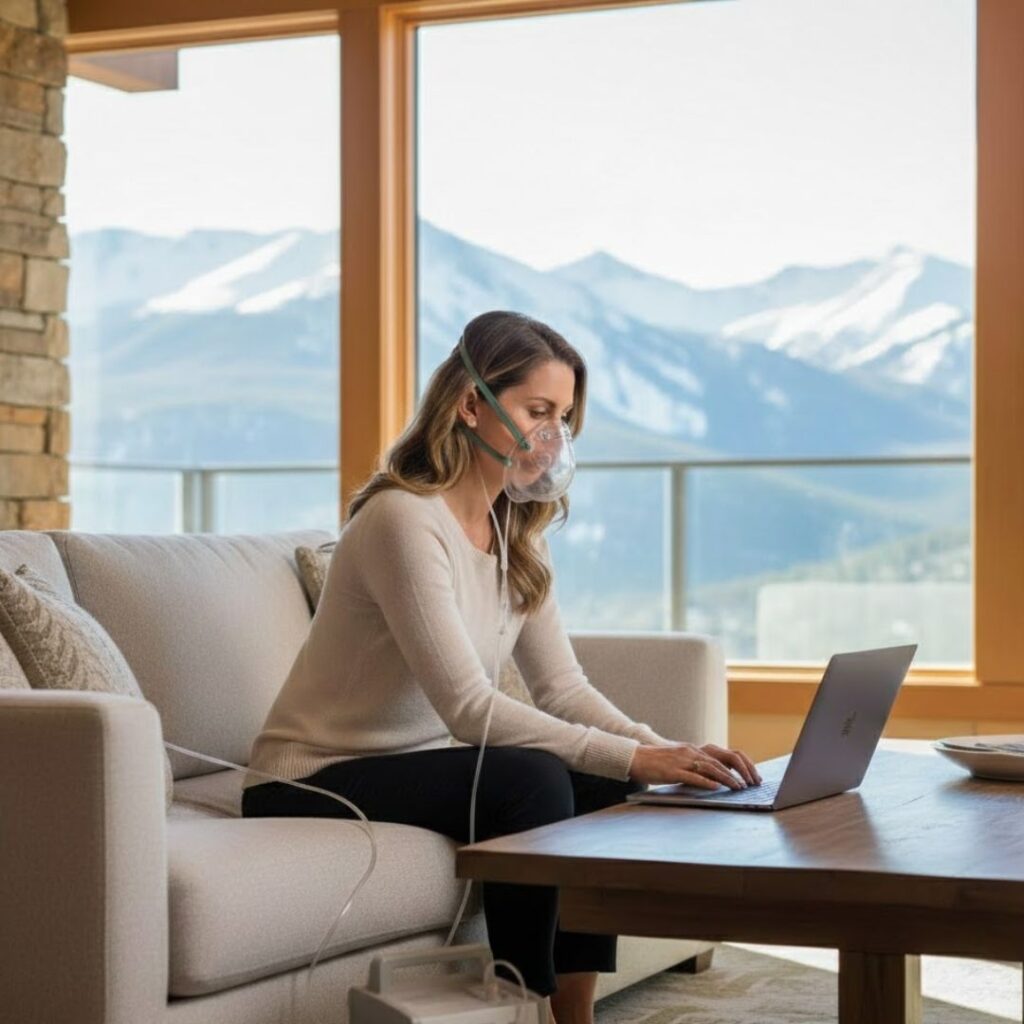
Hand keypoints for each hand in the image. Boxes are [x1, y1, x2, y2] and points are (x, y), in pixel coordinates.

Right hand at [628, 742, 762, 789]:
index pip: (724, 755)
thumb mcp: (681, 761)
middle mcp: (691, 752)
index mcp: (695, 749)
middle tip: (751, 783)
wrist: (636, 758)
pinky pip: (693, 776)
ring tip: (739, 787)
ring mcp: (682, 760)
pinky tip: (716, 787)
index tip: (752, 776)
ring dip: (727, 778)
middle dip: (739, 772)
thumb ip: (697, 767)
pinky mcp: (673, 771)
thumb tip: (715, 779)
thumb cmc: (658, 762)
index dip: (741, 765)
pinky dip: (706, 782)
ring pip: (710, 768)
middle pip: (721, 760)